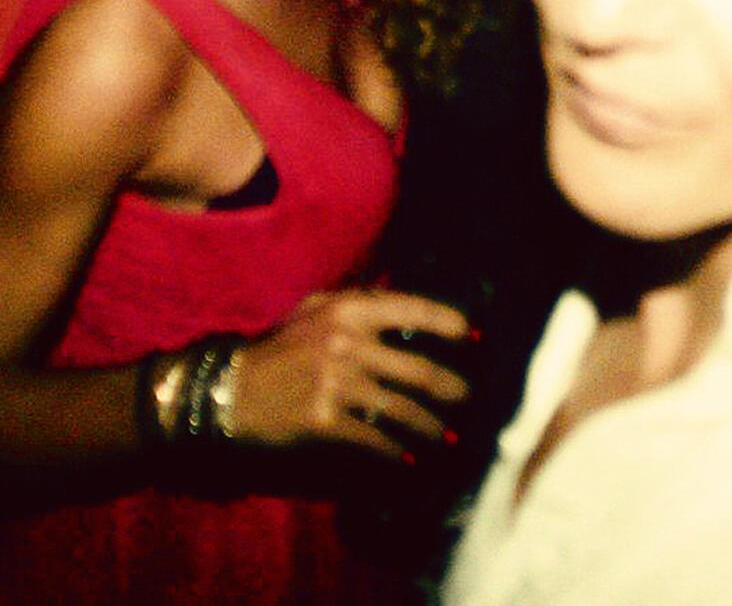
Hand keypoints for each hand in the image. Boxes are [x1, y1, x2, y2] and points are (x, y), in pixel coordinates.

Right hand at [228, 289, 470, 459]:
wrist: (228, 391)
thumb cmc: (276, 348)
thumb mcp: (314, 310)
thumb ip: (356, 303)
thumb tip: (400, 301)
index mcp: (350, 311)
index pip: (415, 311)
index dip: (450, 323)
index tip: (473, 337)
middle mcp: (348, 343)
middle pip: (419, 369)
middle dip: (451, 388)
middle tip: (468, 398)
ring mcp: (338, 383)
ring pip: (403, 409)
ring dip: (430, 427)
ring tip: (448, 437)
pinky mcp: (326, 420)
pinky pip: (374, 438)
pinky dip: (395, 451)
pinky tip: (408, 459)